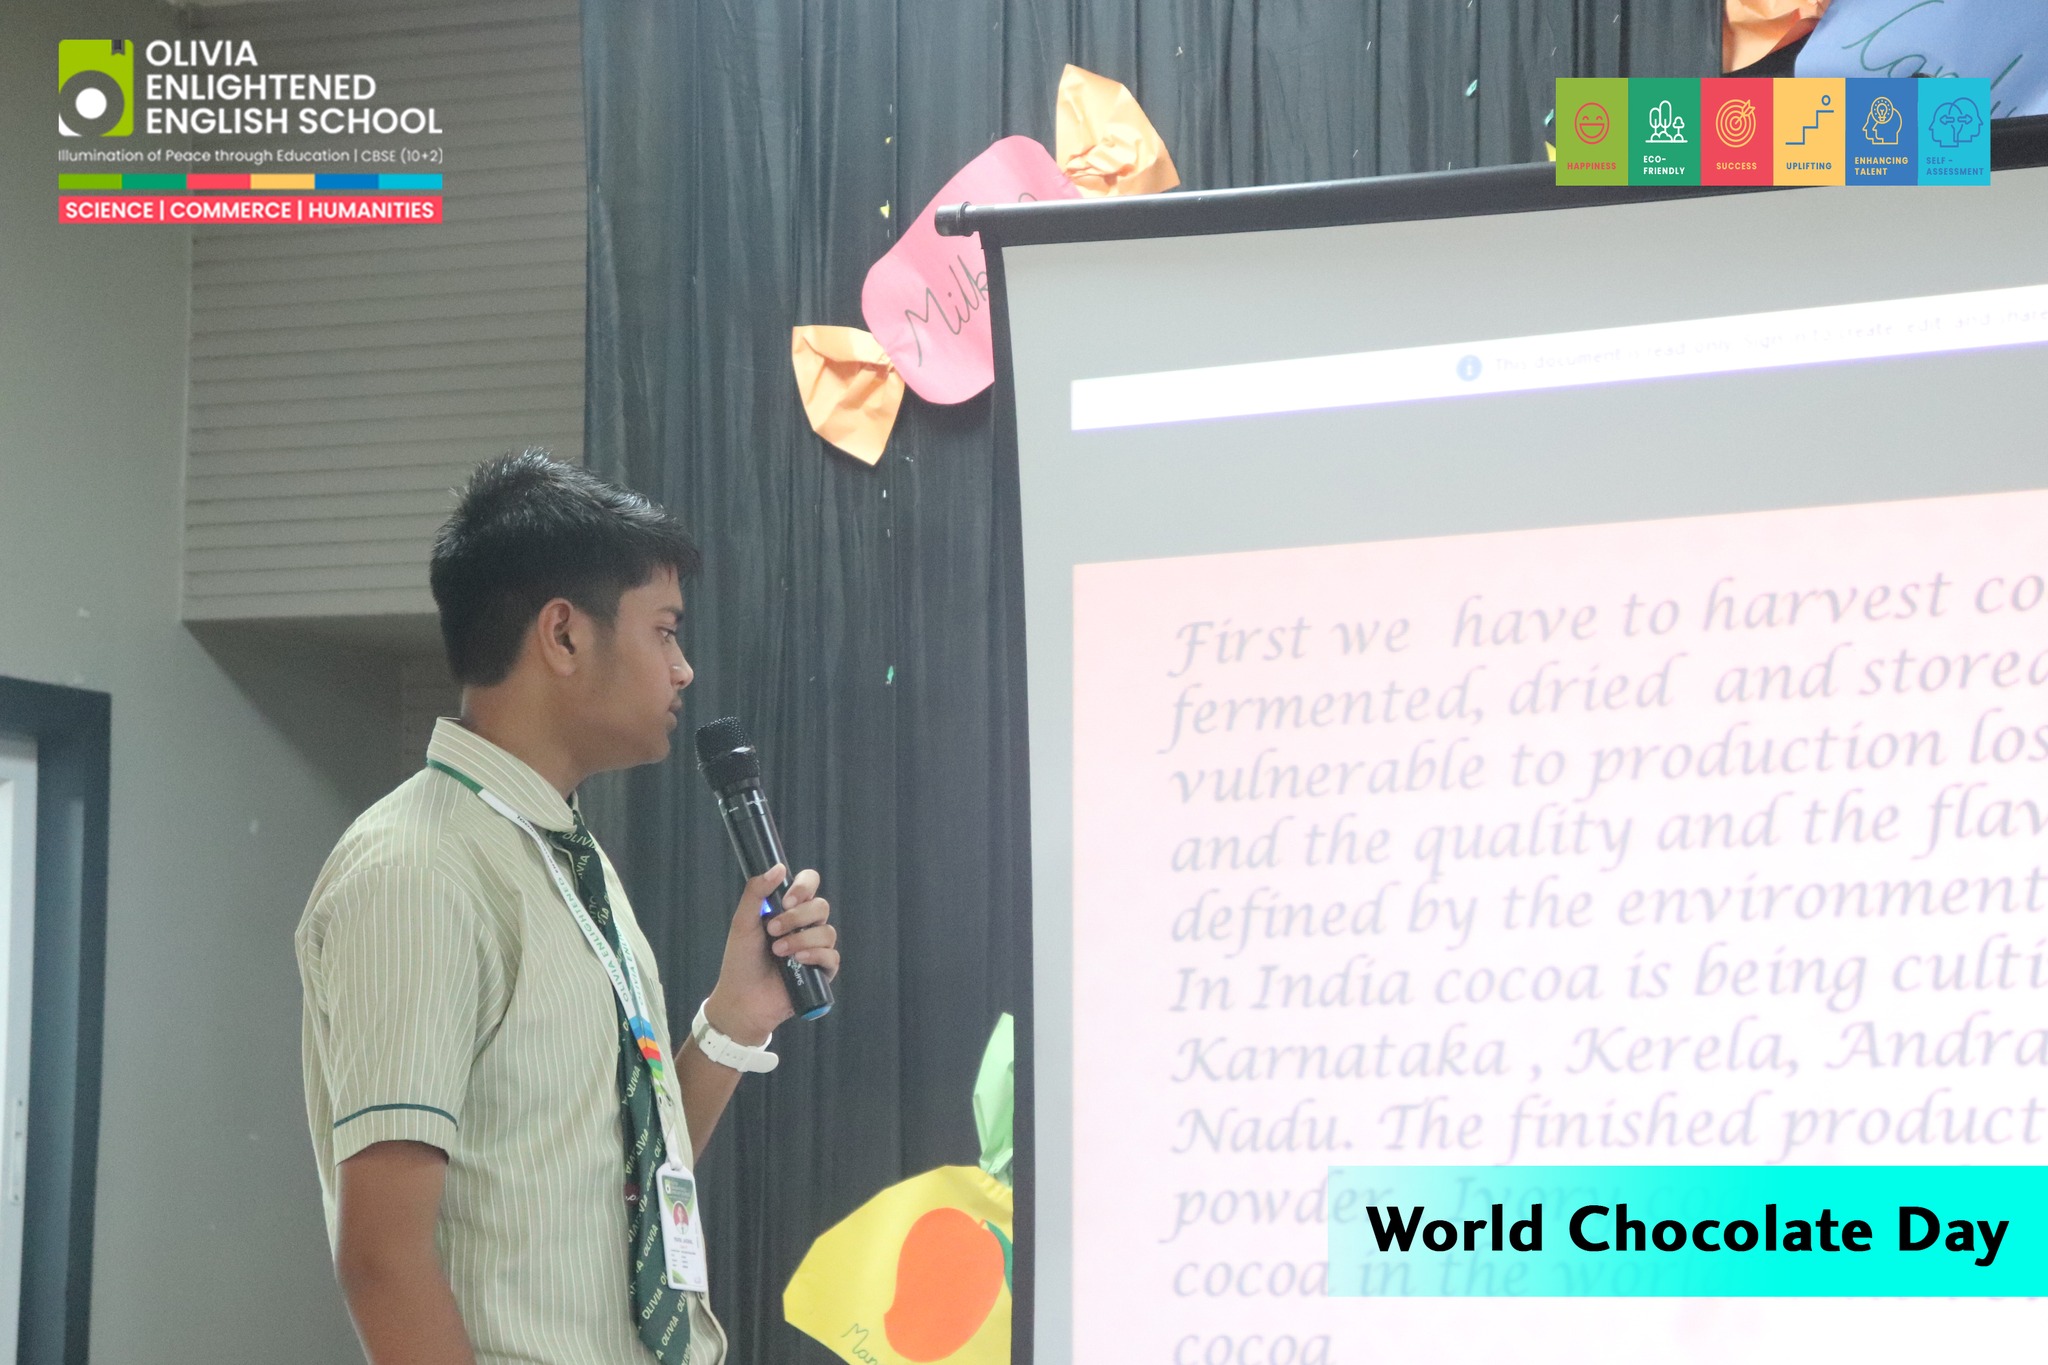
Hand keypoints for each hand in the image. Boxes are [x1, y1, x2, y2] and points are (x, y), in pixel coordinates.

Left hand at [702, 865, 838, 1045]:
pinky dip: (815, 955)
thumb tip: (778, 867)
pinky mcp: (822, 971)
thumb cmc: (740, 961)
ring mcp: (816, 948)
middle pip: (821, 906)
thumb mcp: (742, 923)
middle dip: (797, 917)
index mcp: (789, 910)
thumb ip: (756, 893)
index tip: (787, 899)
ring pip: (827, 931)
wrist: (742, 999)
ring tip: (779, 952)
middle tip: (772, 930)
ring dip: (801, 939)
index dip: (804, 887)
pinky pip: (832, 956)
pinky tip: (798, 961)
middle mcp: (806, 926)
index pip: (809, 884)